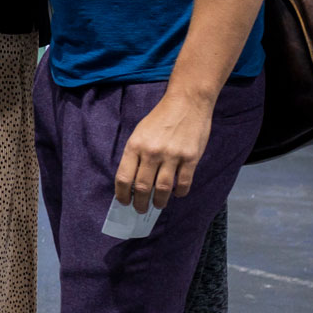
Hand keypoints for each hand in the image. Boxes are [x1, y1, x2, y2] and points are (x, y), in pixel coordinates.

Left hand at [114, 87, 214, 214]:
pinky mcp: (190, 157)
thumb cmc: (160, 118)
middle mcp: (151, 152)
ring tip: (157, 206)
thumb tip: (131, 181)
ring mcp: (172, 156)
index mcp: (135, 146)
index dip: (122, 194)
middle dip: (140, 203)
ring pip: (162, 189)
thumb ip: (135, 155)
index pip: (123, 178)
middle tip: (140, 209)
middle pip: (142, 187)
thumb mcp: (139, 133)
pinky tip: (176, 194)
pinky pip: (183, 183)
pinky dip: (179, 192)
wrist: (186, 102)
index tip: (124, 202)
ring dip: (159, 202)